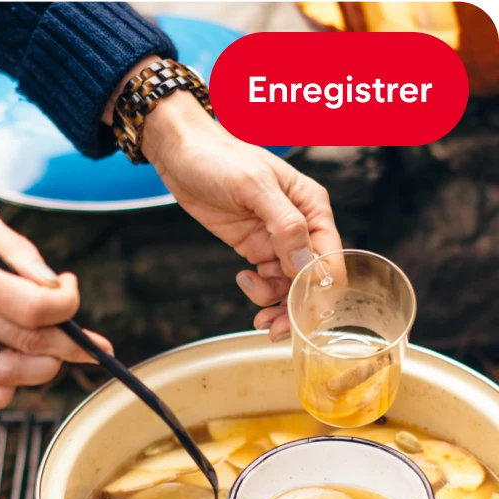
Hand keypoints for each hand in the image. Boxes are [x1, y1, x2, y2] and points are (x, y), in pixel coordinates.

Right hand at [0, 195, 112, 408]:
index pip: (34, 306)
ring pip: (5, 373)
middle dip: (71, 346)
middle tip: (90, 342)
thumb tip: (55, 283)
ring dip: (42, 368)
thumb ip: (17, 250)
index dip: (67, 305)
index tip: (70, 289)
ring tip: (54, 352)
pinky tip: (14, 377)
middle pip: (28, 343)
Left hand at [143, 91, 341, 340]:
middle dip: (297, 307)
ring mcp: (278, 239)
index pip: (331, 258)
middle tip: (276, 329)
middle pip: (312, 279)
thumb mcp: (253, 186)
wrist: (183, 153)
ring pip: (290, 285)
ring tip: (258, 318)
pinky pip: (269, 280)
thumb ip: (284, 225)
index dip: (320, 290)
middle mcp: (302, 226)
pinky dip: (260, 291)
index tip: (301, 311)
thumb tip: (305, 266)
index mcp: (312, 207)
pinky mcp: (256, 248)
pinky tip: (244, 280)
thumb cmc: (219, 157)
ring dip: (277, 305)